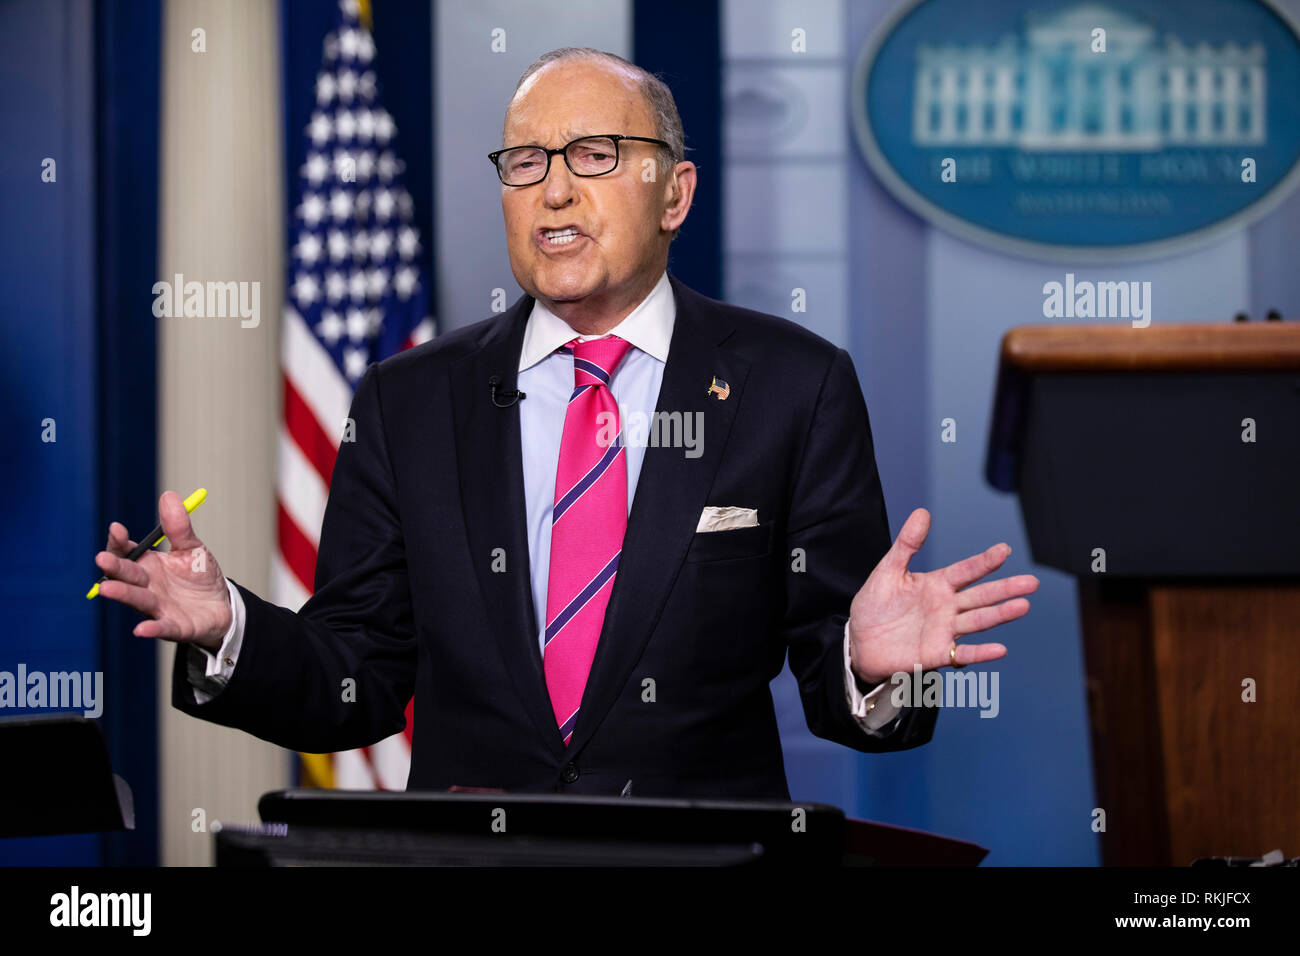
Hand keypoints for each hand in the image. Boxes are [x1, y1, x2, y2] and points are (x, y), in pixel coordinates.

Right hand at [95, 491, 232, 650]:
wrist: (220, 606)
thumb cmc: (200, 577)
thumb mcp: (192, 549)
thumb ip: (179, 527)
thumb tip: (169, 496)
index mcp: (148, 566)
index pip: (126, 553)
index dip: (119, 542)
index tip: (117, 529)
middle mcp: (146, 587)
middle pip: (127, 576)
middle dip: (115, 568)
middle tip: (102, 558)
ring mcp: (158, 608)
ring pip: (138, 600)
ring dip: (123, 594)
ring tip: (107, 588)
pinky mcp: (174, 627)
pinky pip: (162, 628)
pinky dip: (151, 629)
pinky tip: (141, 630)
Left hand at [848, 508, 1037, 685]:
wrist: (858, 641)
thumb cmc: (874, 605)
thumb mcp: (888, 570)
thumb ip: (907, 544)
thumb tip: (922, 512)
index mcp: (937, 584)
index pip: (966, 570)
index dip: (984, 562)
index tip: (1004, 550)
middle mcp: (947, 607)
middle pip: (981, 596)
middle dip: (1005, 589)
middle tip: (1031, 582)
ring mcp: (945, 630)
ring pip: (978, 621)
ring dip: (1000, 615)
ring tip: (1023, 605)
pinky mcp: (937, 654)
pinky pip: (963, 654)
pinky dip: (981, 653)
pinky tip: (1000, 649)